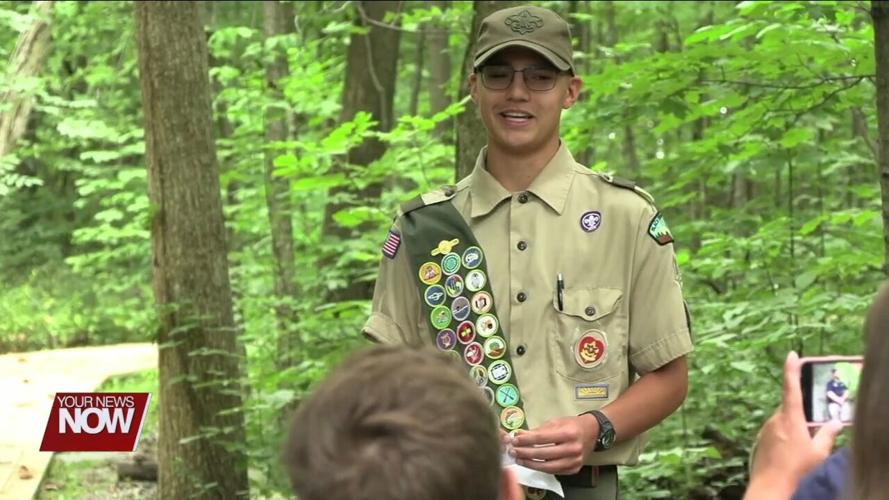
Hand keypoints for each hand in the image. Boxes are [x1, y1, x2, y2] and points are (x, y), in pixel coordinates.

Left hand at [510, 415, 597, 473]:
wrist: (592, 432)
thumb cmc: (572, 425)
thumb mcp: (555, 422)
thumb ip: (538, 430)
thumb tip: (519, 435)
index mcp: (568, 433)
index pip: (542, 438)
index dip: (526, 440)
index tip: (514, 440)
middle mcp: (573, 448)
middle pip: (544, 454)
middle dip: (525, 453)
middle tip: (513, 451)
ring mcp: (575, 461)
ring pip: (548, 467)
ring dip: (531, 464)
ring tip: (519, 459)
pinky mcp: (574, 469)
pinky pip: (554, 471)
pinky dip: (541, 468)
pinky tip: (532, 464)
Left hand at [745, 352, 843, 498]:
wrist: (771, 483)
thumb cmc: (797, 467)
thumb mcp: (819, 452)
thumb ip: (828, 434)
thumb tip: (836, 422)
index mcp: (790, 417)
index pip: (791, 387)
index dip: (791, 370)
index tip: (791, 354)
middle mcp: (775, 418)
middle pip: (788, 407)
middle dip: (799, 413)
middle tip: (809, 429)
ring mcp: (766, 428)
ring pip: (782, 420)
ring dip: (791, 427)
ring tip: (799, 447)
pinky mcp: (761, 438)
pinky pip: (775, 431)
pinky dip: (783, 436)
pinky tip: (788, 452)